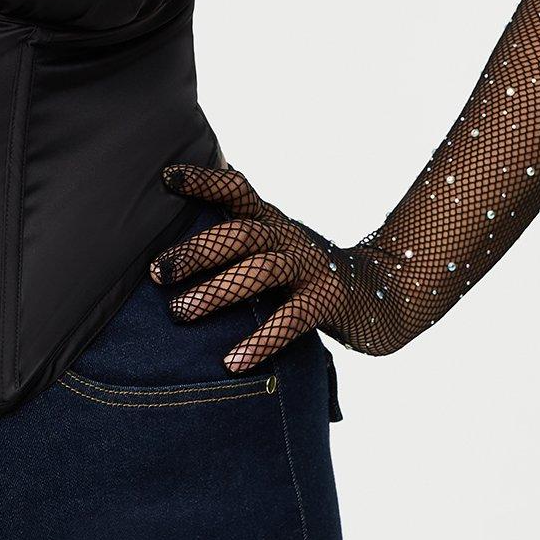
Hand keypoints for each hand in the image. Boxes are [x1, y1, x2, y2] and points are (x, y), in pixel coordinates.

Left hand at [152, 161, 407, 368]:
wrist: (383, 294)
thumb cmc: (307, 273)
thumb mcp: (274, 245)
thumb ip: (236, 239)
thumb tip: (171, 245)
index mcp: (270, 220)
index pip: (236, 189)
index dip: (203, 180)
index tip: (164, 177)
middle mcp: (289, 236)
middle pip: (240, 234)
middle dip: (195, 251)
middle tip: (156, 272)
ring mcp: (312, 266)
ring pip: (260, 271)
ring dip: (217, 291)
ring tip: (180, 312)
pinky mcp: (329, 300)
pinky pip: (292, 319)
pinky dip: (261, 340)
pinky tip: (232, 362)